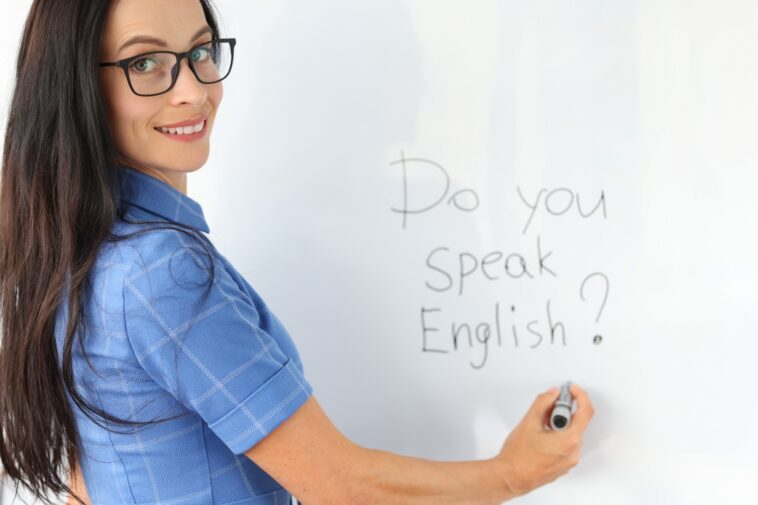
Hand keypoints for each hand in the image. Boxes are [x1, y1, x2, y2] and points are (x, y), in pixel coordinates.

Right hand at [495, 383, 594, 497]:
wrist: (510, 477)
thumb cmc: (518, 456)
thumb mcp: (529, 422)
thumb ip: (543, 402)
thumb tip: (553, 394)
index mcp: (569, 440)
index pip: (586, 412)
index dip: (580, 396)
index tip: (572, 390)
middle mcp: (573, 452)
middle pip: (577, 423)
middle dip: (563, 411)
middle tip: (548, 407)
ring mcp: (569, 461)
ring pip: (571, 434)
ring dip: (559, 424)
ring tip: (541, 425)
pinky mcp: (563, 465)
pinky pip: (567, 445)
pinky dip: (558, 436)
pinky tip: (542, 436)